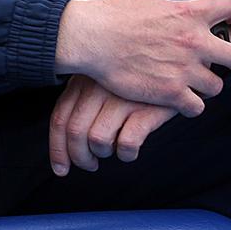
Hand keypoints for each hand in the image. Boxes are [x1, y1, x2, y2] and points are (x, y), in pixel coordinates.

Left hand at [48, 75, 178, 175]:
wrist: (173, 60)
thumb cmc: (133, 76)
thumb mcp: (101, 80)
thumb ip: (82, 103)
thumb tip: (67, 142)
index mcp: (81, 81)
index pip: (59, 119)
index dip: (57, 149)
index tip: (60, 169)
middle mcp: (97, 88)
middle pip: (75, 132)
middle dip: (79, 157)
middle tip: (90, 165)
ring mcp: (121, 97)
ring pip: (97, 139)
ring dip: (103, 153)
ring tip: (112, 151)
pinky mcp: (146, 108)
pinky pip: (126, 142)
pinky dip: (125, 154)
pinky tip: (130, 151)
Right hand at [54, 0, 230, 116]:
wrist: (88, 38)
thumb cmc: (108, 16)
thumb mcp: (143, 0)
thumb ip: (165, 8)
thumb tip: (168, 11)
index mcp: (188, 13)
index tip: (227, 22)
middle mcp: (194, 41)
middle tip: (228, 66)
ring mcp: (184, 69)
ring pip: (216, 86)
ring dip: (205, 86)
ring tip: (190, 85)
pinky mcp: (170, 92)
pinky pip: (196, 107)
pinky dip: (188, 106)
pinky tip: (177, 100)